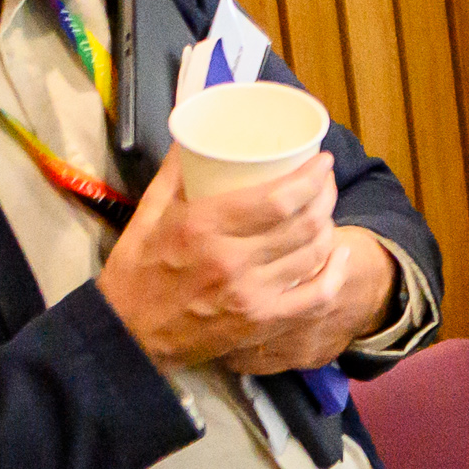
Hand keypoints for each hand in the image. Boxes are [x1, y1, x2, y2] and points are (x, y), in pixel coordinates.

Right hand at [98, 150, 362, 373]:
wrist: (129, 334)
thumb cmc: (138, 270)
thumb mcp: (149, 212)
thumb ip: (176, 171)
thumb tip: (197, 133)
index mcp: (203, 225)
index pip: (278, 198)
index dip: (311, 177)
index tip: (321, 162)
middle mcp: (231, 260)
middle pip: (304, 223)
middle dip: (325, 196)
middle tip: (326, 182)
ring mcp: (250, 295)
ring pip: (314, 255)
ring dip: (329, 227)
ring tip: (326, 212)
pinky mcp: (260, 323)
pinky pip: (315, 298)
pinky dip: (335, 275)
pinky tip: (339, 256)